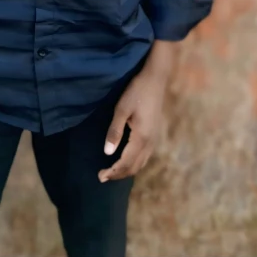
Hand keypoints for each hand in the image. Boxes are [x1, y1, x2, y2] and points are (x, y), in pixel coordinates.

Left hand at [98, 65, 167, 183]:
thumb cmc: (136, 91)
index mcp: (141, 137)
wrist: (155, 79)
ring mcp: (154, 139)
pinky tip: (126, 159)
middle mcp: (150, 142)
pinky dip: (134, 163)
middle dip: (118, 174)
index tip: (100, 176)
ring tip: (112, 171)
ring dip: (126, 170)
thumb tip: (107, 153)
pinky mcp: (155, 134)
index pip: (126, 163)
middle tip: (103, 176)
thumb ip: (115, 131)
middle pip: (134, 167)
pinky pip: (144, 156)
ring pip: (141, 163)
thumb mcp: (122, 109)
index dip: (113, 172)